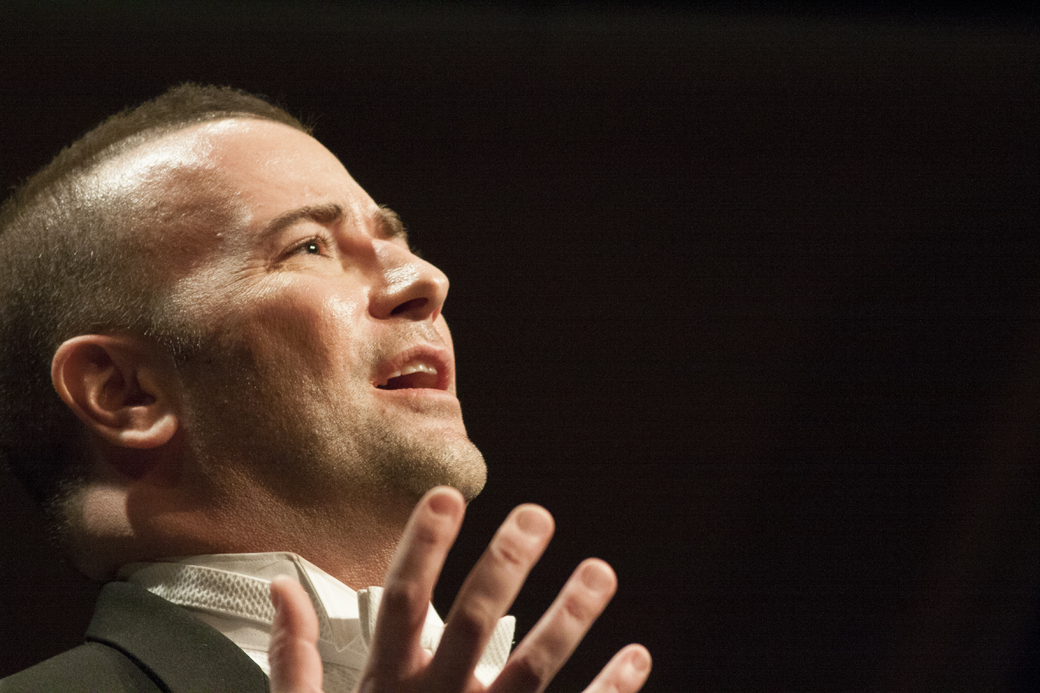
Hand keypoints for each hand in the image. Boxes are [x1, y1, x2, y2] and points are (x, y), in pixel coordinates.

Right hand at [268, 486, 650, 692]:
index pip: (401, 602)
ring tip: (600, 571)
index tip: (448, 496)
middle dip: (506, 565)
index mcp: (387, 690)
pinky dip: (610, 690)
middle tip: (537, 517)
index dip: (424, 546)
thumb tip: (283, 589)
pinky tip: (637, 655)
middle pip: (475, 622)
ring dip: (570, 618)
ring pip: (534, 670)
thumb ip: (294, 660)